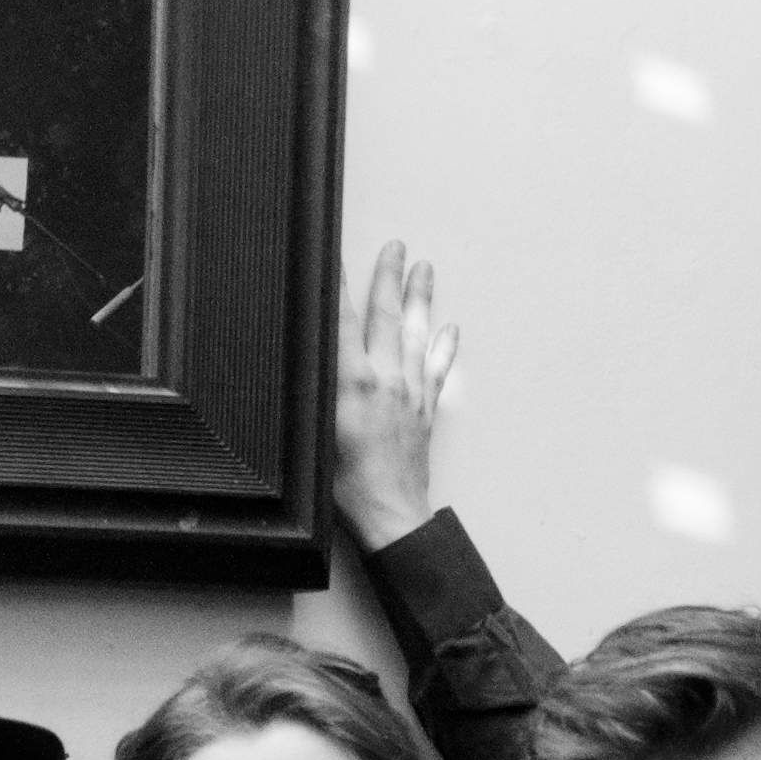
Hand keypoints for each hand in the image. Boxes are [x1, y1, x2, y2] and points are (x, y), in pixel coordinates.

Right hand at [332, 241, 459, 554]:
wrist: (390, 514)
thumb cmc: (345, 486)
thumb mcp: (313, 434)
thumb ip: (314, 395)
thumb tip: (310, 362)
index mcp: (353, 383)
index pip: (341, 321)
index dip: (336, 286)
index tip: (334, 256)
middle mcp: (386, 379)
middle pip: (387, 316)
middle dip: (388, 277)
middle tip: (394, 246)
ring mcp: (410, 391)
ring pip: (418, 333)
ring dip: (421, 298)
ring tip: (424, 268)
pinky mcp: (425, 409)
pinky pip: (438, 368)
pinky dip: (445, 346)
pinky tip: (450, 328)